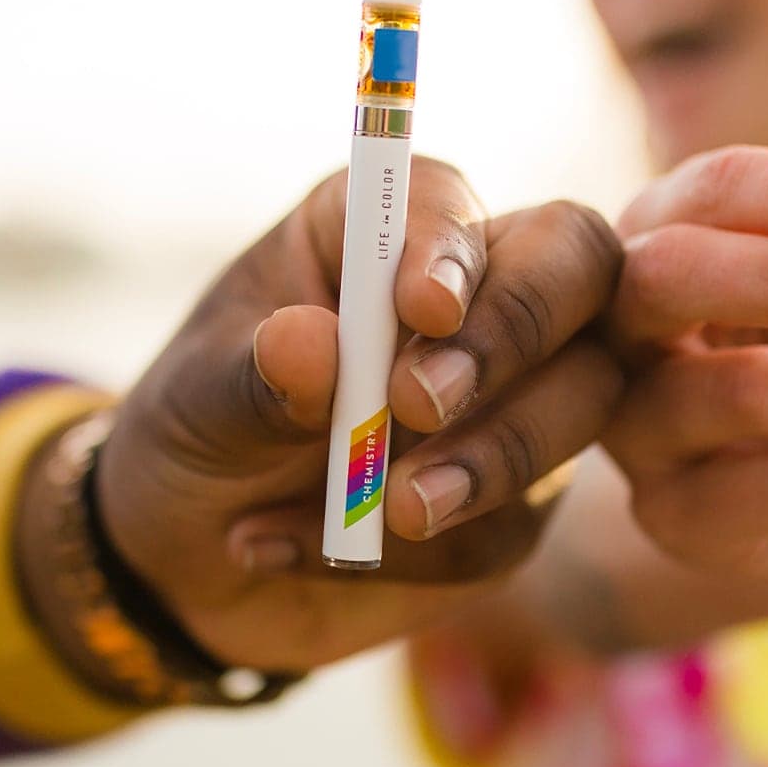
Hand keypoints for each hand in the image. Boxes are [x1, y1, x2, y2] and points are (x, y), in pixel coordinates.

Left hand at [82, 161, 623, 672]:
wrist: (186, 561)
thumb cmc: (194, 434)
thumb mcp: (195, 401)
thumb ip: (254, 376)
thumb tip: (311, 346)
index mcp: (380, 232)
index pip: (450, 205)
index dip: (449, 246)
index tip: (420, 309)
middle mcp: (475, 295)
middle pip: (577, 269)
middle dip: (515, 333)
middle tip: (417, 406)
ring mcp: (518, 396)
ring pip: (582, 400)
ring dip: (487, 460)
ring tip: (379, 509)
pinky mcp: (518, 502)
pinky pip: (511, 522)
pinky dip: (415, 552)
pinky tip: (291, 546)